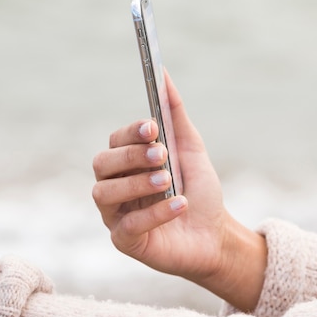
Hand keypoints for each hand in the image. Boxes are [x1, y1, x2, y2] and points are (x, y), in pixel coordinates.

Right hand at [92, 73, 266, 311]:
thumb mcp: (190, 149)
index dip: (130, 133)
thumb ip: (175, 115)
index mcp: (126, 163)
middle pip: (101, 163)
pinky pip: (128, 225)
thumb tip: (165, 75)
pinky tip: (180, 205)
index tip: (154, 128)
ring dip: (136, 183)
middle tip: (162, 155)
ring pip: (104, 193)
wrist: (215, 236)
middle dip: (131, 156)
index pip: (114, 141)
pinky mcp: (124, 241)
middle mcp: (114, 185)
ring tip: (167, 181)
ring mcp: (115, 214)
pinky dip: (154, 213)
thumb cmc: (198, 192)